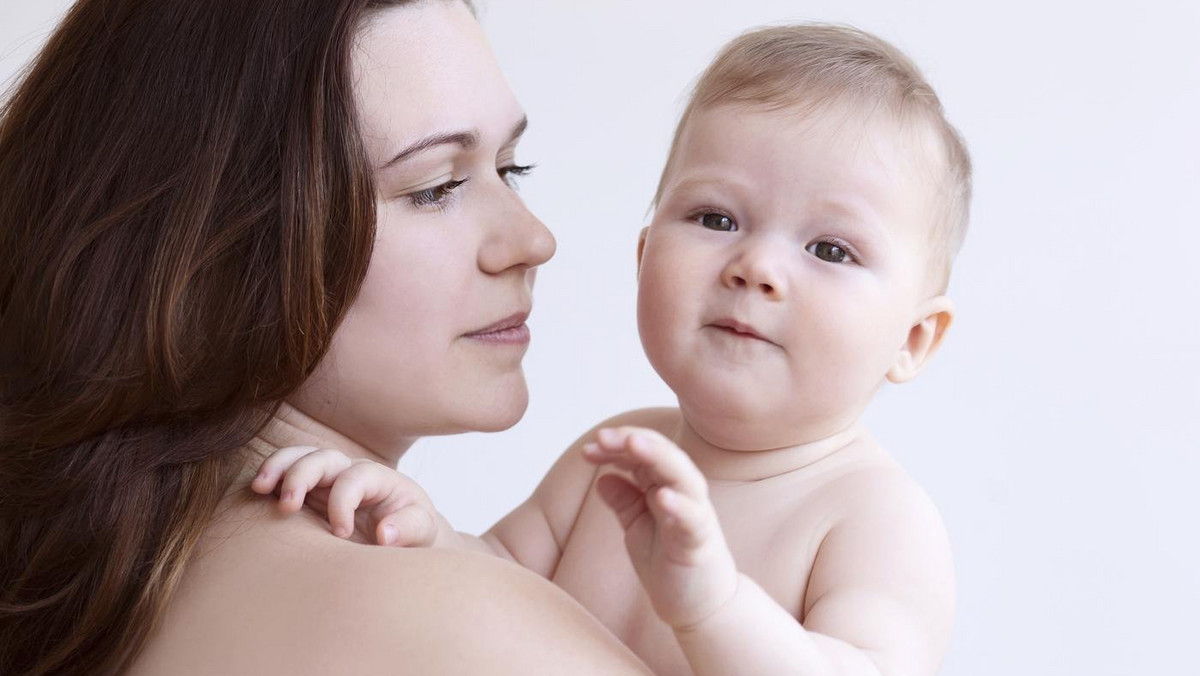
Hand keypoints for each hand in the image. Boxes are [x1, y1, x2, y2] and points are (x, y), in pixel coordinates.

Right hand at [250, 446, 447, 547]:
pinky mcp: (307, 494)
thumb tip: (386, 534)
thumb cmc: (410, 530)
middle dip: (302, 475)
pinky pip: (283, 476)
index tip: (341, 534)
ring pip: (298, 458)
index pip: (355, 478)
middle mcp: (349, 472)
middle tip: (287, 505)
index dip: (343, 502)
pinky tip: (253, 495)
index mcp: (378, 479)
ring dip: (277, 468)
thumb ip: (409, 529)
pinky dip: (269, 479)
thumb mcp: (421, 530)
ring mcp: (325, 480)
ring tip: (258, 488)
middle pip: (322, 458)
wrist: (399, 536)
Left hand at [582, 427, 738, 629]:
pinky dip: (678, 504)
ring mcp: (694, 511)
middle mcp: (682, 489)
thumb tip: (601, 478)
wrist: (699, 601)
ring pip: (680, 474)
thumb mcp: (636, 524)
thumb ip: (623, 500)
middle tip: (602, 437)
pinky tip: (661, 495)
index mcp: (665, 482)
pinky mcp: (700, 538)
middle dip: (631, 441)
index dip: (615, 446)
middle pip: (660, 453)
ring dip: (657, 456)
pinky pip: (691, 517)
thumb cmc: (668, 557)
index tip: (587, 451)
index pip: (641, 452)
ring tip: (633, 444)